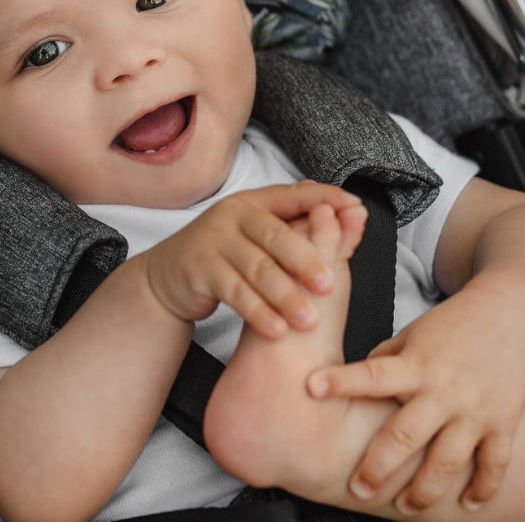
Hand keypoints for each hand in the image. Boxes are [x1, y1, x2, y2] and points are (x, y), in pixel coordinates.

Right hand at [141, 180, 365, 337]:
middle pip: (275, 236)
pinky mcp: (200, 269)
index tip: (355, 210)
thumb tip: (355, 213)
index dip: (325, 200)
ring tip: (309, 321)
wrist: (169, 276)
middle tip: (330, 286)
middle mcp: (232, 215)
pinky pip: (234, 291)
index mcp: (254, 202)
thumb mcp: (261, 238)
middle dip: (306, 260)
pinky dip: (258, 311)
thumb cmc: (225, 256)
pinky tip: (276, 328)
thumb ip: (305, 229)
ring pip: (257, 269)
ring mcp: (214, 241)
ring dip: (286, 296)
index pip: (294, 196)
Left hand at [306, 281, 524, 512]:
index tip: (312, 387)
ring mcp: (474, 411)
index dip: (342, 381)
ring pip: (448, 460)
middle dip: (379, 466)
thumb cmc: (450, 326)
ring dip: (425, 490)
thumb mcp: (411, 335)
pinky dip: (483, 488)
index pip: (371, 374)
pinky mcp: (502, 424)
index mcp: (414, 364)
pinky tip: (468, 504)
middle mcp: (442, 391)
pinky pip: (494, 464)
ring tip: (405, 508)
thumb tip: (356, 384)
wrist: (507, 317)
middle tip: (357, 489)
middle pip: (406, 434)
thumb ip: (385, 361)